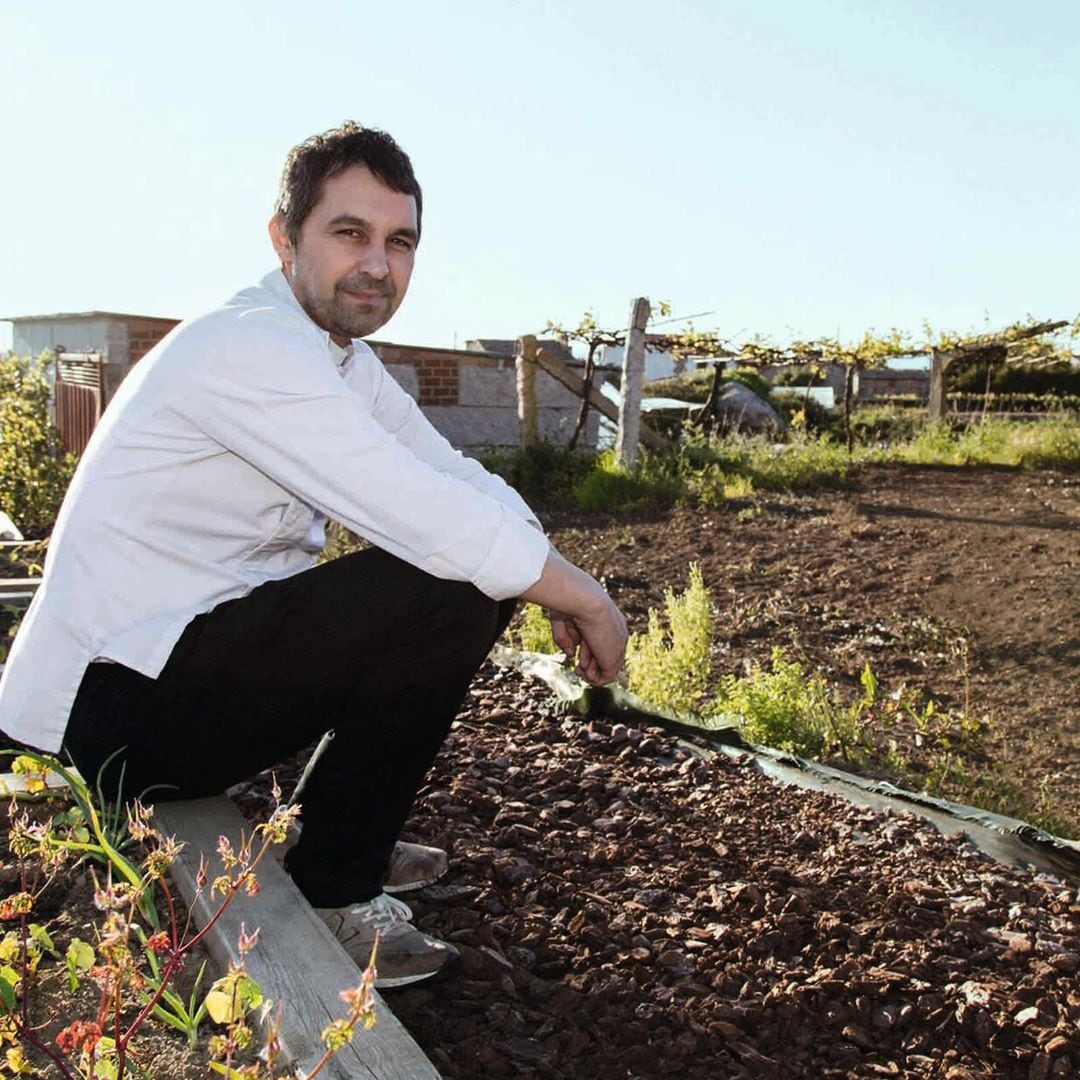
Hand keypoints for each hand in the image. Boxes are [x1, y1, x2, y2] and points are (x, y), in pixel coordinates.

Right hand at [522, 546, 628, 686]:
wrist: (585, 600)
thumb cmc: (570, 603)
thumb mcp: (564, 620)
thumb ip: (566, 639)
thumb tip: (570, 655)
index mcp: (610, 620)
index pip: (604, 641)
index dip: (589, 649)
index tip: (577, 649)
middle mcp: (618, 633)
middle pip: (607, 655)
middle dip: (590, 663)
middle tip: (578, 666)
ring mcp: (618, 646)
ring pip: (607, 668)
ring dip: (590, 673)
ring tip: (579, 668)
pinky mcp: (613, 658)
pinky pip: (606, 678)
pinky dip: (593, 679)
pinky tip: (582, 671)